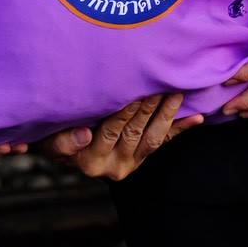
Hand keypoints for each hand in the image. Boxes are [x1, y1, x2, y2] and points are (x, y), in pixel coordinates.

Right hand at [37, 95, 202, 181]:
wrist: (62, 149)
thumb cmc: (53, 135)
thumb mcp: (51, 139)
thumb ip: (64, 141)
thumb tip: (83, 136)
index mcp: (90, 161)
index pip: (112, 130)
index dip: (125, 109)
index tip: (136, 86)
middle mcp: (113, 166)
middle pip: (135, 131)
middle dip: (149, 105)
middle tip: (161, 79)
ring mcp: (129, 164)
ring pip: (153, 138)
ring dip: (166, 113)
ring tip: (177, 91)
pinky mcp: (140, 160)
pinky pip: (162, 144)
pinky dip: (180, 130)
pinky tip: (196, 117)